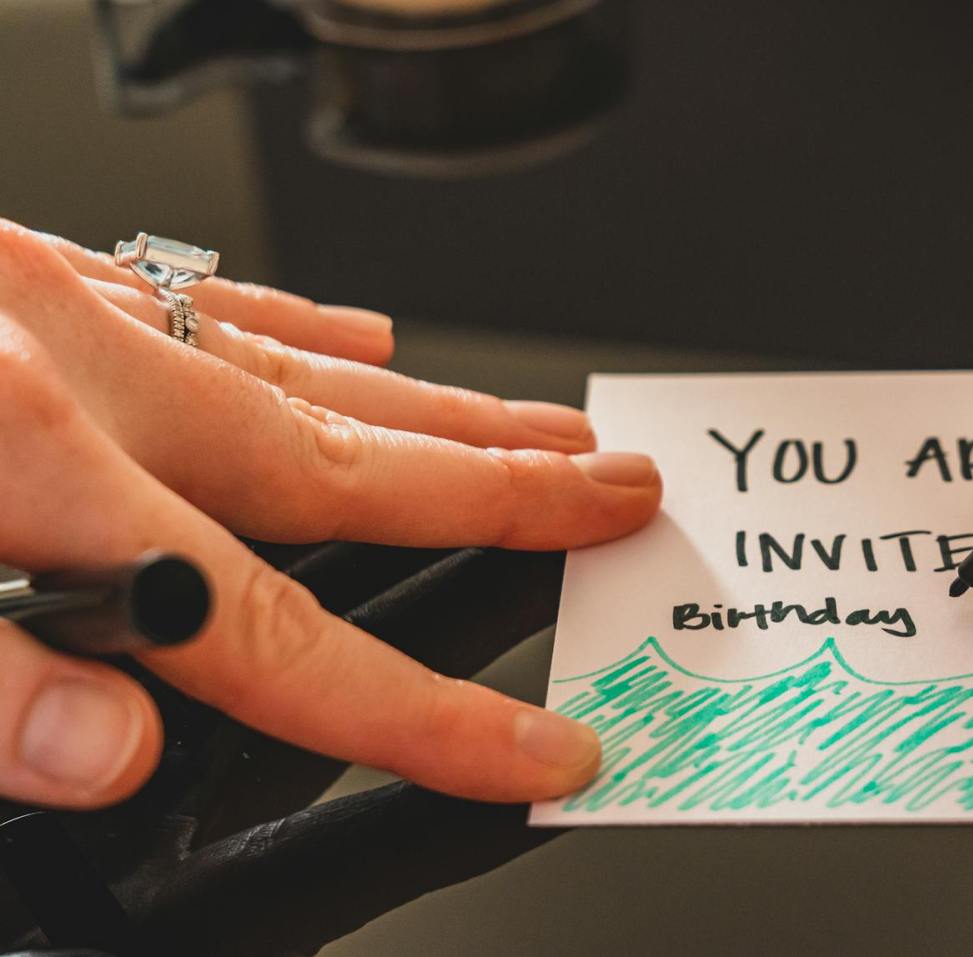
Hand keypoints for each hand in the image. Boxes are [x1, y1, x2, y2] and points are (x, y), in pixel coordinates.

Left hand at [0, 222, 660, 808]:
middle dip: (500, 495)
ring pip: (299, 374)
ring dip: (436, 412)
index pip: (277, 633)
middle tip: (616, 492)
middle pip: (343, 464)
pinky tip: (357, 332)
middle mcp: (81, 371)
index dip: (418, 710)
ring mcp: (58, 309)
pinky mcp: (17, 270)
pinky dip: (295, 323)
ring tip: (541, 431)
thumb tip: (116, 764)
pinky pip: (198, 297)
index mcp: (36, 464)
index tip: (533, 747)